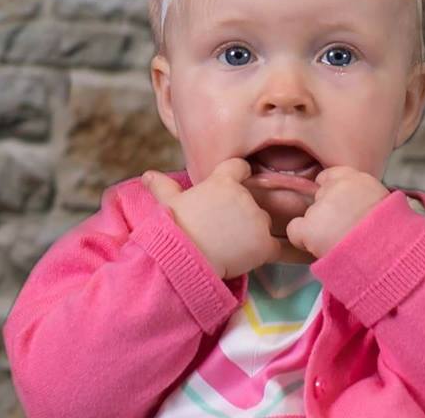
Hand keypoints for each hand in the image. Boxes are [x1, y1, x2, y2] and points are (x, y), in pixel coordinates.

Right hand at [142, 159, 281, 279]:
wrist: (183, 257)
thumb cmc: (173, 227)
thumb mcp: (167, 203)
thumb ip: (163, 187)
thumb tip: (148, 175)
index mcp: (223, 182)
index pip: (240, 168)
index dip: (238, 175)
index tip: (236, 183)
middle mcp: (244, 197)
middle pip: (252, 201)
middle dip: (242, 213)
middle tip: (224, 229)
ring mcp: (257, 220)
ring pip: (263, 223)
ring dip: (254, 232)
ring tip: (232, 246)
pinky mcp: (265, 245)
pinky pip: (277, 247)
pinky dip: (269, 251)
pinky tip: (258, 256)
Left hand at [284, 166, 389, 259]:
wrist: (386, 254)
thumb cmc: (389, 233)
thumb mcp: (384, 203)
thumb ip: (364, 196)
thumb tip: (355, 203)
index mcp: (358, 179)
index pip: (331, 176)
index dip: (333, 193)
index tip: (341, 208)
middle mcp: (336, 188)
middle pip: (320, 195)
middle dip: (327, 210)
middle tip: (342, 228)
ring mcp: (320, 207)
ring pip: (310, 214)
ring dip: (319, 226)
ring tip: (338, 242)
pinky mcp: (310, 227)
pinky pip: (295, 230)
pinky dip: (303, 239)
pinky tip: (319, 247)